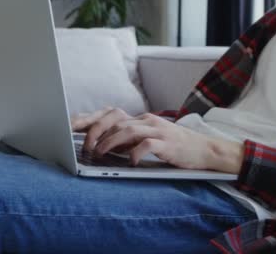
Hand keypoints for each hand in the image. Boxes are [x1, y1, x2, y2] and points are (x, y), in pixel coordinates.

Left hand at [72, 108, 244, 173]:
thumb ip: (127, 140)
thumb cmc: (173, 148)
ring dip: (110, 142)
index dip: (89, 120)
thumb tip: (101, 145)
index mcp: (139, 119)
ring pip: (127, 129)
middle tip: (86, 146)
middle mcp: (146, 120)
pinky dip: (135, 152)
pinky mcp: (168, 142)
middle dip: (96, 130)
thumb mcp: (147, 141)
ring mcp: (157, 129)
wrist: (205, 150)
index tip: (70, 128)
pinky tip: (129, 162)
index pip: (109, 114)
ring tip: (99, 153)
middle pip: (114, 118)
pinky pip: (148, 144)